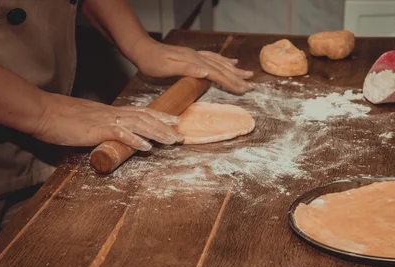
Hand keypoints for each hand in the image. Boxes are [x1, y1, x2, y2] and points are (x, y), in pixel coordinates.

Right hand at [33, 93, 182, 150]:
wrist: (42, 112)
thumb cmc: (60, 118)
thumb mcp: (87, 123)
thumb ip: (101, 128)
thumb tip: (110, 136)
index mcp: (110, 112)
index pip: (141, 112)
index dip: (159, 116)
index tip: (174, 120)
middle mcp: (112, 113)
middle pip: (145, 117)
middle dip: (165, 126)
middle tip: (181, 134)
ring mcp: (106, 120)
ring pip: (139, 124)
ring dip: (157, 133)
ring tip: (172, 140)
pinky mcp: (97, 128)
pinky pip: (120, 133)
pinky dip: (135, 139)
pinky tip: (146, 147)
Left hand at [132, 38, 254, 93]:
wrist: (142, 49)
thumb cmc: (152, 62)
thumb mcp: (167, 67)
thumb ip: (188, 69)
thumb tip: (207, 72)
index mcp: (194, 62)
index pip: (217, 74)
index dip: (231, 82)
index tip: (244, 89)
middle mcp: (198, 57)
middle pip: (223, 68)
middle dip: (238, 77)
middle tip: (252, 85)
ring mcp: (196, 56)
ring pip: (220, 63)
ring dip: (235, 70)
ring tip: (247, 74)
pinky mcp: (193, 56)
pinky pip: (214, 58)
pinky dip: (224, 61)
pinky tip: (230, 62)